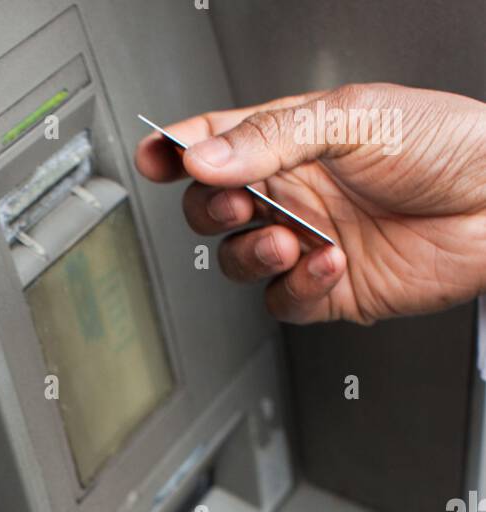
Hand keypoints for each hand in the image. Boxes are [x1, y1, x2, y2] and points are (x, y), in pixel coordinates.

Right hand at [135, 83, 485, 324]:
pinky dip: (295, 289)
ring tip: (288, 238)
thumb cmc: (446, 145)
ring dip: (252, 253)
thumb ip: (271, 139)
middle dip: (210, 207)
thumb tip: (204, 157)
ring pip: (240, 261)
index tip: (155, 157)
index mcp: (293, 139)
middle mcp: (296, 192)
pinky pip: (283, 302)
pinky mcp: (330, 291)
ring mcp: (309, 242)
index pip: (218, 142)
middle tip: (232, 201)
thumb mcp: (352, 118)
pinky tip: (327, 264)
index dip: (177, 149)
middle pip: (213, 207)